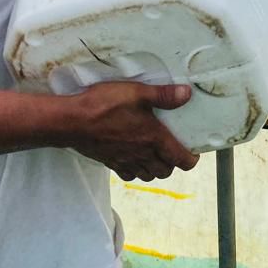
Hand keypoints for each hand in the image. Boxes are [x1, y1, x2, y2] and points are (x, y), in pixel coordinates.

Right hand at [66, 82, 199, 181]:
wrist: (72, 121)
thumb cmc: (104, 105)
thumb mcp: (137, 92)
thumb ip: (163, 95)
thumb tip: (186, 94)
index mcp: (154, 138)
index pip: (181, 159)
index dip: (191, 159)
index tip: (194, 152)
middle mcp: (142, 154)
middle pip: (165, 171)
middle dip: (173, 163)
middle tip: (173, 149)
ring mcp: (125, 161)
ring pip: (148, 175)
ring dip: (155, 168)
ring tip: (155, 154)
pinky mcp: (110, 162)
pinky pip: (129, 175)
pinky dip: (135, 171)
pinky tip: (133, 157)